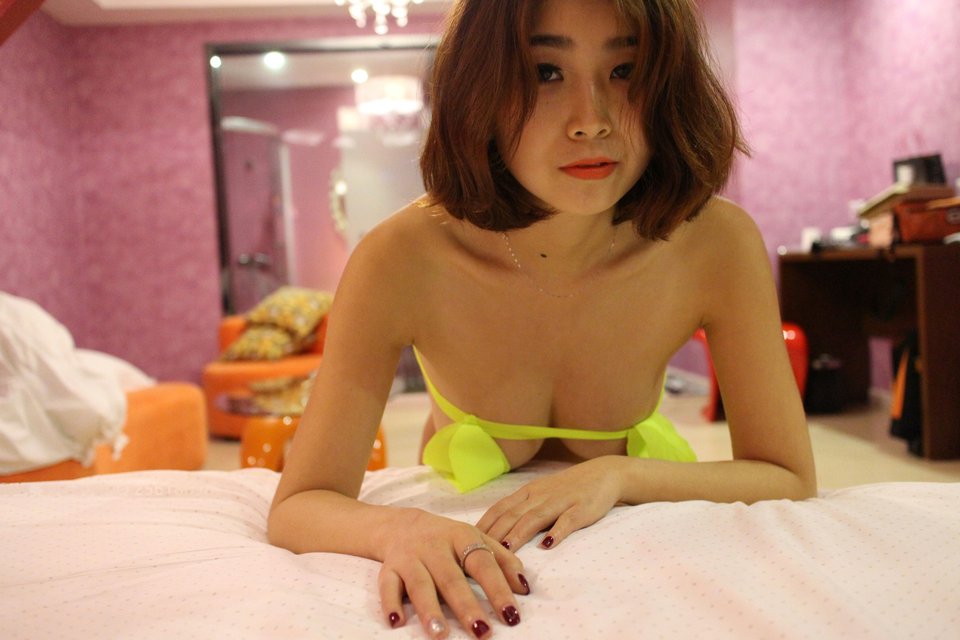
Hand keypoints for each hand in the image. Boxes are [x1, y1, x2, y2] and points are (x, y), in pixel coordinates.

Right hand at [378, 508, 528, 637]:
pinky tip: (396, 622)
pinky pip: (386, 585)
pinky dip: (390, 603)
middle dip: (466, 606)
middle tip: (481, 632)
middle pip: (451, 577)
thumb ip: (502, 560)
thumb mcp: (477, 539)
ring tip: (440, 634)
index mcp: (461, 536)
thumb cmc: (447, 539)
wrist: (402, 525)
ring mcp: (410, 557)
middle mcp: (434, 546)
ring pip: (419, 583)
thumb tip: (524, 587)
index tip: (511, 615)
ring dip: (429, 609)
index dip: (497, 589)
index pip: (482, 563)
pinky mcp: (388, 568)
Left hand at [476, 456, 623, 550]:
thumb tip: (493, 533)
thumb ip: (520, 510)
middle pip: (512, 514)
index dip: (483, 524)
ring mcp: (561, 502)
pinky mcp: (582, 509)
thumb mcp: (540, 495)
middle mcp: (540, 495)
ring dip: (519, 533)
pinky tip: (548, 545)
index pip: (500, 508)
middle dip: (494, 533)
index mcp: (527, 492)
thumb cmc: (567, 490)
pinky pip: (568, 521)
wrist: (604, 474)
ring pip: (535, 517)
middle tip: (478, 551)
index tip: (466, 541)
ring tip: (506, 550)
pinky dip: (557, 532)